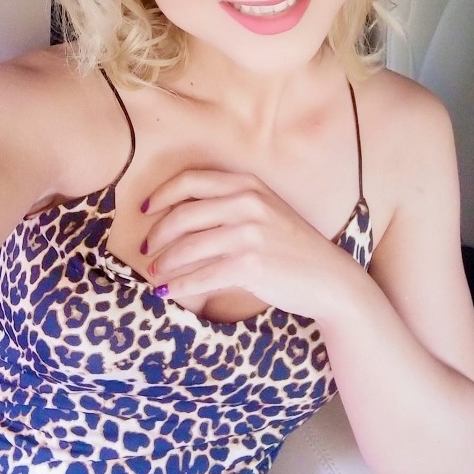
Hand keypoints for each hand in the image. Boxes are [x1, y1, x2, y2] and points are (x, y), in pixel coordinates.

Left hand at [141, 169, 364, 320]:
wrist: (328, 278)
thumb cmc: (291, 247)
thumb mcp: (264, 211)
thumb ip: (229, 205)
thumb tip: (175, 217)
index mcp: (248, 184)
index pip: (191, 181)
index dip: (162, 195)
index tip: (145, 210)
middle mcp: (247, 203)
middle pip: (182, 215)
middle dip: (157, 235)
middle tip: (146, 250)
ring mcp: (249, 233)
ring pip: (187, 248)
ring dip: (164, 264)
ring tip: (155, 274)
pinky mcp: (250, 264)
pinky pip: (201, 276)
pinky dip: (179, 286)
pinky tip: (168, 292)